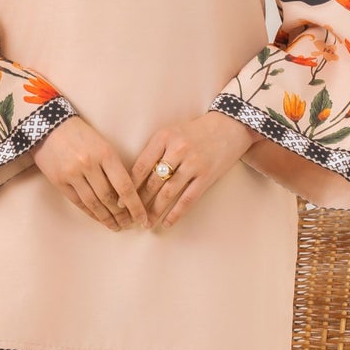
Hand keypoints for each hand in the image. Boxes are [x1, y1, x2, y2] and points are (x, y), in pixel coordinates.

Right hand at [33, 116, 149, 230]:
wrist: (49, 126)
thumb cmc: (81, 135)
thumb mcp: (103, 144)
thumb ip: (113, 167)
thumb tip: (126, 194)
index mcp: (105, 153)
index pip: (124, 186)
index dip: (135, 205)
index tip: (142, 218)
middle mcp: (89, 164)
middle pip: (109, 198)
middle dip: (121, 215)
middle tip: (129, 225)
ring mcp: (72, 174)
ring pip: (93, 203)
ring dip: (106, 218)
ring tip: (115, 226)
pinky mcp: (59, 181)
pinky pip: (78, 202)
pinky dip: (90, 213)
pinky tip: (99, 218)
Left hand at [130, 111, 251, 230]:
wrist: (229, 126)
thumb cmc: (195, 132)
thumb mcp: (171, 133)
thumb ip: (155, 151)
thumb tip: (134, 179)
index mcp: (164, 137)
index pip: (140, 166)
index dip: (129, 186)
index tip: (120, 201)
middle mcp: (177, 150)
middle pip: (152, 182)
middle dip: (139, 202)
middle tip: (130, 216)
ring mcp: (193, 164)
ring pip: (168, 193)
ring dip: (155, 211)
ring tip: (146, 223)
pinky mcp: (206, 176)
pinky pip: (188, 199)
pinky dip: (176, 213)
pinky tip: (167, 223)